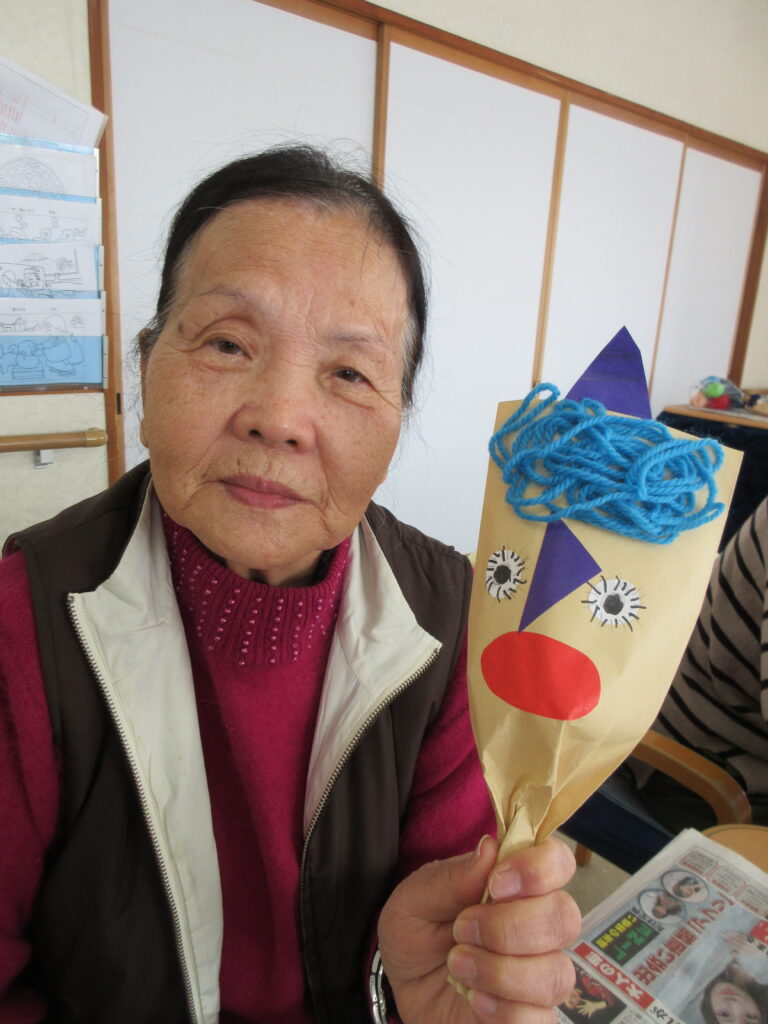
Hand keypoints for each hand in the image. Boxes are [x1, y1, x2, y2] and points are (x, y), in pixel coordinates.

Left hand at [378, 835, 580, 1022]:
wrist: (403, 990)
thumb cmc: (415, 935)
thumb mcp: (415, 899)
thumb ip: (452, 877)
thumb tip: (490, 848)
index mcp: (516, 884)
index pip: (558, 861)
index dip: (538, 869)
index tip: (496, 884)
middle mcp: (538, 926)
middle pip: (565, 917)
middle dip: (509, 926)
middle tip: (461, 928)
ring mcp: (540, 974)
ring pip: (556, 972)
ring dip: (500, 971)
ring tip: (457, 964)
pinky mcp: (532, 1018)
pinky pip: (540, 1019)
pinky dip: (504, 1010)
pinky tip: (474, 999)